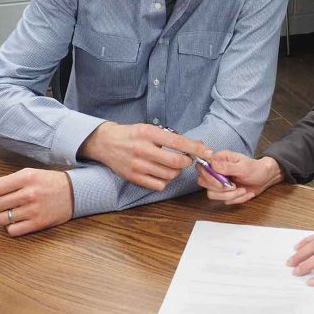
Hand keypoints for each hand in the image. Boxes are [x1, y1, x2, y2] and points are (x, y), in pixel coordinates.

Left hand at [0, 168, 72, 236]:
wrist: (76, 192)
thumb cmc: (49, 182)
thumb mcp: (29, 175)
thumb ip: (4, 180)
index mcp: (26, 177)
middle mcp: (30, 193)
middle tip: (4, 204)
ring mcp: (34, 209)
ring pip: (1, 219)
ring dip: (3, 217)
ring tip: (12, 213)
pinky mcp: (38, 223)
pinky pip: (12, 231)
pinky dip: (11, 227)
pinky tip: (18, 221)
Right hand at [79, 122, 202, 189]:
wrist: (105, 142)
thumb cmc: (132, 134)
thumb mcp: (150, 128)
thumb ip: (171, 137)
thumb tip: (197, 145)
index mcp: (148, 133)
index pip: (178, 142)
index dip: (196, 148)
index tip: (208, 151)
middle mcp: (142, 149)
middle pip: (175, 163)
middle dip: (187, 162)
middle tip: (187, 159)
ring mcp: (137, 165)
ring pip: (169, 175)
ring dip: (176, 171)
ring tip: (171, 165)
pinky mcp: (133, 177)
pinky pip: (159, 185)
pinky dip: (165, 180)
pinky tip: (162, 172)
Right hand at [197, 152, 283, 204]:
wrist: (265, 178)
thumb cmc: (256, 168)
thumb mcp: (244, 167)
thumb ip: (227, 167)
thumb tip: (213, 163)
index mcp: (219, 159)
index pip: (202, 167)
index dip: (209, 177)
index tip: (222, 182)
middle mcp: (216, 170)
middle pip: (203, 182)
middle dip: (220, 189)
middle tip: (234, 186)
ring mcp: (219, 182)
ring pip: (212, 194)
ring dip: (230, 195)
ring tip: (242, 190)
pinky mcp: (224, 192)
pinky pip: (223, 200)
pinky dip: (236, 199)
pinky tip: (245, 192)